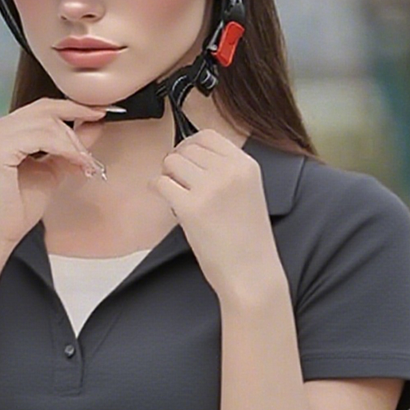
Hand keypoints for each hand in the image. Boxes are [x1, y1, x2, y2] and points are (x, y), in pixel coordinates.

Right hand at [0, 99, 106, 255]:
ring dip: (73, 143)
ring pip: (47, 123)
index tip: (99, 112)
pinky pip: (42, 137)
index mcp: (2, 130)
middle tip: (91, 151)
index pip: (42, 107)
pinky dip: (65, 149)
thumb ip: (70, 146)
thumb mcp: (52, 169)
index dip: (73, 107)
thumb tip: (94, 124)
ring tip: (84, 163)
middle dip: (76, 127)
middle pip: (46, 110)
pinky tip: (75, 163)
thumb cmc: (17, 207)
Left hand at [151, 130, 279, 299]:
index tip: (186, 158)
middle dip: (177, 162)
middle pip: (186, 148)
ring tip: (175, 191)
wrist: (251, 273)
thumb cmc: (248, 239)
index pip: (208, 136)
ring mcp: (209, 188)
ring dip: (168, 174)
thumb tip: (190, 155)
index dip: (190, 145)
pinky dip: (158, 189)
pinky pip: (161, 183)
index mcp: (246, 165)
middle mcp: (229, 171)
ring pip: (171, 161)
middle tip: (177, 179)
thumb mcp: (248, 192)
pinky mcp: (190, 208)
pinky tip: (166, 200)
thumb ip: (226, 171)